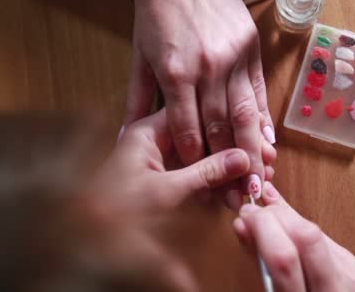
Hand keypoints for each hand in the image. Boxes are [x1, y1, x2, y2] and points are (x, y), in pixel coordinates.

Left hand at [104, 109, 251, 209]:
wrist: (89, 240)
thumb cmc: (113, 211)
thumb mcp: (165, 191)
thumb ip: (205, 173)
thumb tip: (242, 159)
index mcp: (148, 131)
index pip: (194, 114)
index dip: (226, 125)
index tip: (253, 137)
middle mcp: (157, 140)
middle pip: (205, 135)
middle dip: (235, 148)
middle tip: (265, 158)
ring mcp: (165, 160)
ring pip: (207, 155)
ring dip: (232, 166)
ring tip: (262, 173)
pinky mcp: (170, 178)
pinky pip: (202, 172)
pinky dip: (221, 180)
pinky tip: (242, 186)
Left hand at [124, 0, 273, 191]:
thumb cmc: (153, 14)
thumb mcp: (138, 56)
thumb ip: (135, 100)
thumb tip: (127, 138)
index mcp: (175, 73)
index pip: (189, 131)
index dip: (197, 162)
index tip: (204, 187)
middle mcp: (208, 69)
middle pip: (222, 129)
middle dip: (231, 167)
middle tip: (240, 197)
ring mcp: (233, 57)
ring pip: (246, 113)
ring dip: (254, 150)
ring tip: (261, 177)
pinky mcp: (250, 48)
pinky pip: (259, 90)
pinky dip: (265, 118)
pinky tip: (269, 141)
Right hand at [233, 182, 354, 291]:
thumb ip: (260, 266)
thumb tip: (244, 226)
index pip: (285, 257)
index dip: (262, 227)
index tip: (245, 214)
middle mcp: (337, 291)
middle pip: (308, 236)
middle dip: (276, 215)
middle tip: (255, 210)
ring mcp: (352, 279)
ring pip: (318, 232)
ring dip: (289, 217)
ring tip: (268, 211)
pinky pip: (326, 239)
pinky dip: (301, 228)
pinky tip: (287, 224)